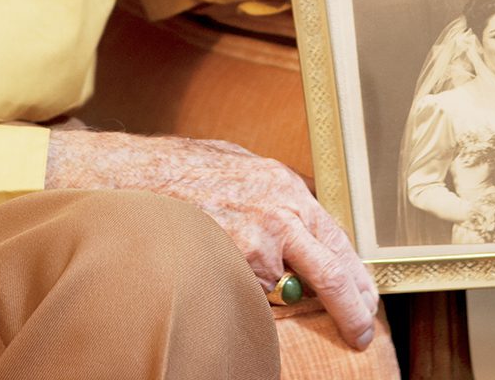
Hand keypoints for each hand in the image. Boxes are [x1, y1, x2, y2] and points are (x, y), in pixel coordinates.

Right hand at [47, 129, 379, 347]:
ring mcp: (259, 237)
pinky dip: (243, 292)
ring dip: (280, 295)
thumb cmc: (177, 170)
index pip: (335, 237)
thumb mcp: (235, 164)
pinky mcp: (236, 259)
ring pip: (287, 287)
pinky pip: (251, 292)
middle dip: (351, 305)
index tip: (364, 298)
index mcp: (284, 184)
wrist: (130, 175)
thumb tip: (294, 217)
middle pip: (333, 269)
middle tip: (362, 330)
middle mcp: (280, 209)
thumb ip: (267, 191)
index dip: (353, 273)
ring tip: (259, 287)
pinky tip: (221, 272)